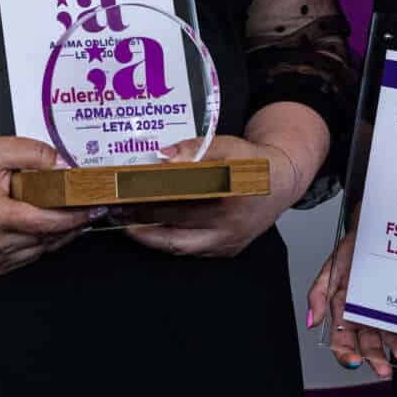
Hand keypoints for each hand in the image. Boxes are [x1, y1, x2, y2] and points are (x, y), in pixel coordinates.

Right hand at [0, 137, 91, 274]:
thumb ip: (34, 153)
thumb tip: (64, 166)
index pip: (42, 222)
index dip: (72, 217)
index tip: (93, 209)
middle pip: (46, 238)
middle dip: (72, 223)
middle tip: (90, 207)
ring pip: (42, 250)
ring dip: (59, 234)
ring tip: (70, 213)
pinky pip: (30, 256)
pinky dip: (42, 242)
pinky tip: (45, 225)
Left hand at [122, 134, 299, 259]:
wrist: (281, 182)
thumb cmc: (252, 163)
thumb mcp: (226, 145)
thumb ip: (194, 149)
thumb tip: (162, 156)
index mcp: (230, 192)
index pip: (180, 194)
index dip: (149, 192)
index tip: (125, 188)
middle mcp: (230, 223)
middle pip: (174, 221)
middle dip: (140, 214)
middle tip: (115, 206)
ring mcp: (228, 241)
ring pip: (177, 244)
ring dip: (147, 235)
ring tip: (124, 223)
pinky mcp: (225, 251)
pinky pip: (189, 251)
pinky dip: (166, 243)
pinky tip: (147, 232)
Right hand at [306, 230, 396, 381]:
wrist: (374, 230)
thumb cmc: (350, 250)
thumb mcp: (329, 270)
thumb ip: (318, 296)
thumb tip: (312, 321)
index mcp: (341, 312)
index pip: (341, 341)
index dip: (346, 354)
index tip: (353, 360)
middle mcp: (361, 315)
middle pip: (366, 344)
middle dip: (374, 359)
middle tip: (383, 368)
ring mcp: (380, 311)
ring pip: (386, 336)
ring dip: (394, 349)